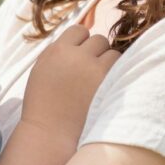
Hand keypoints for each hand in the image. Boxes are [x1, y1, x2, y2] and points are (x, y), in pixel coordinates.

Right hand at [21, 25, 117, 145]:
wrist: (50, 134)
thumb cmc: (45, 103)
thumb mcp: (42, 68)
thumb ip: (60, 49)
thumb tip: (83, 30)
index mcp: (58, 51)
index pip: (79, 30)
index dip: (80, 43)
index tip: (78, 57)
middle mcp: (77, 57)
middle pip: (99, 40)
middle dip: (96, 53)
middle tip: (89, 72)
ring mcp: (95, 71)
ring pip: (113, 53)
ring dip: (109, 64)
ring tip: (97, 83)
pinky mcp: (109, 85)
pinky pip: (122, 69)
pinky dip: (117, 76)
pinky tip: (106, 89)